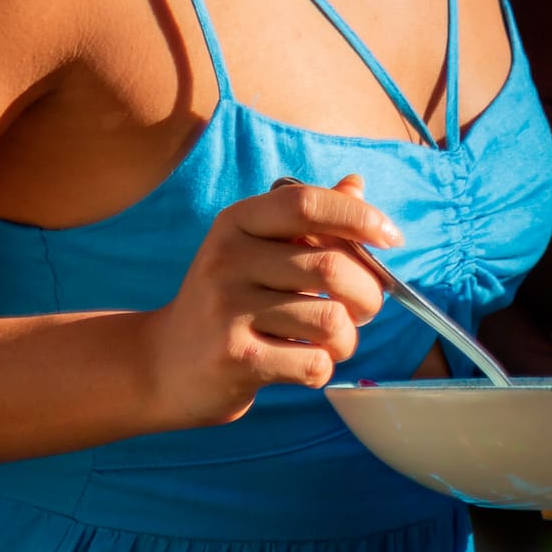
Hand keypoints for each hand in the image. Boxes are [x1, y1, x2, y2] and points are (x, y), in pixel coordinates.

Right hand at [143, 175, 392, 428]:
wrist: (159, 367)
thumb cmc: (228, 301)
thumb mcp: (259, 249)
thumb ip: (310, 219)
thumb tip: (357, 184)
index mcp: (238, 222)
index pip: (308, 203)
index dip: (359, 217)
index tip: (392, 237)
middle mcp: (227, 259)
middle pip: (333, 267)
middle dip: (368, 293)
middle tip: (366, 308)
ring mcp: (226, 310)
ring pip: (331, 319)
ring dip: (348, 338)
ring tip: (334, 341)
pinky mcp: (233, 359)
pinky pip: (312, 361)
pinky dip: (323, 367)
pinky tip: (305, 364)